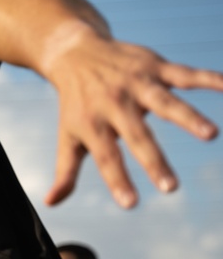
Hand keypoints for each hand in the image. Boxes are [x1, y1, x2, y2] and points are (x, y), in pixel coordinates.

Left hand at [42, 25, 222, 207]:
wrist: (75, 53)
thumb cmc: (76, 104)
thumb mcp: (67, 136)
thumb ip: (65, 171)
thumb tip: (51, 203)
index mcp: (93, 124)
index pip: (106, 158)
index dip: (117, 181)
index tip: (130, 205)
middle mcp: (115, 104)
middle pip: (137, 136)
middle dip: (153, 161)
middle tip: (171, 188)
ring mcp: (137, 84)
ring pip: (165, 102)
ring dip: (188, 117)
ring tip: (210, 134)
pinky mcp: (154, 66)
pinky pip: (185, 73)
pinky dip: (209, 78)